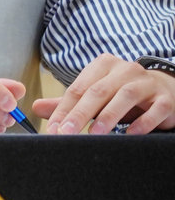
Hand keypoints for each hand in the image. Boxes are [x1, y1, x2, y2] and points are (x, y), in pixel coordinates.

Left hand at [32, 54, 174, 133]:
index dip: (63, 110)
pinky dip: (142, 122)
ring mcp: (147, 83)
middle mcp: (125, 70)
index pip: (78, 89)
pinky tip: (129, 134)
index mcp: (103, 66)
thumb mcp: (96, 95)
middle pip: (98, 91)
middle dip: (80, 113)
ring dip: (108, 116)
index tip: (52, 129)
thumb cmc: (124, 94)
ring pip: (125, 96)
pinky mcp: (165, 98)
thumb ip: (68, 102)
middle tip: (66, 133)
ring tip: (94, 133)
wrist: (167, 91)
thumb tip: (36, 107)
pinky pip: (154, 110)